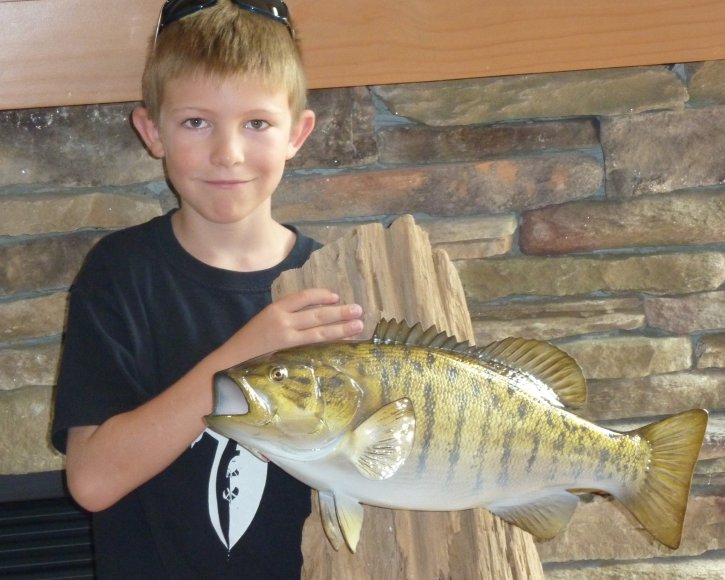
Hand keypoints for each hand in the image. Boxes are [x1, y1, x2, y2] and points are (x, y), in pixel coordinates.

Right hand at [224, 288, 363, 362]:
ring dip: (341, 327)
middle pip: (316, 313)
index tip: (336, 297)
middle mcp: (281, 320)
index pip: (302, 297)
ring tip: (358, 325)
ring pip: (319, 330)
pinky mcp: (287, 352)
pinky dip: (331, 343)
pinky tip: (343, 342)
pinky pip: (314, 346)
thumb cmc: (248, 346)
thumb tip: (311, 320)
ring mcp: (285, 337)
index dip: (321, 296)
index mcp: (274, 309)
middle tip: (358, 310)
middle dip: (339, 312)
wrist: (228, 363)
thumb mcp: (264, 325)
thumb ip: (285, 321)